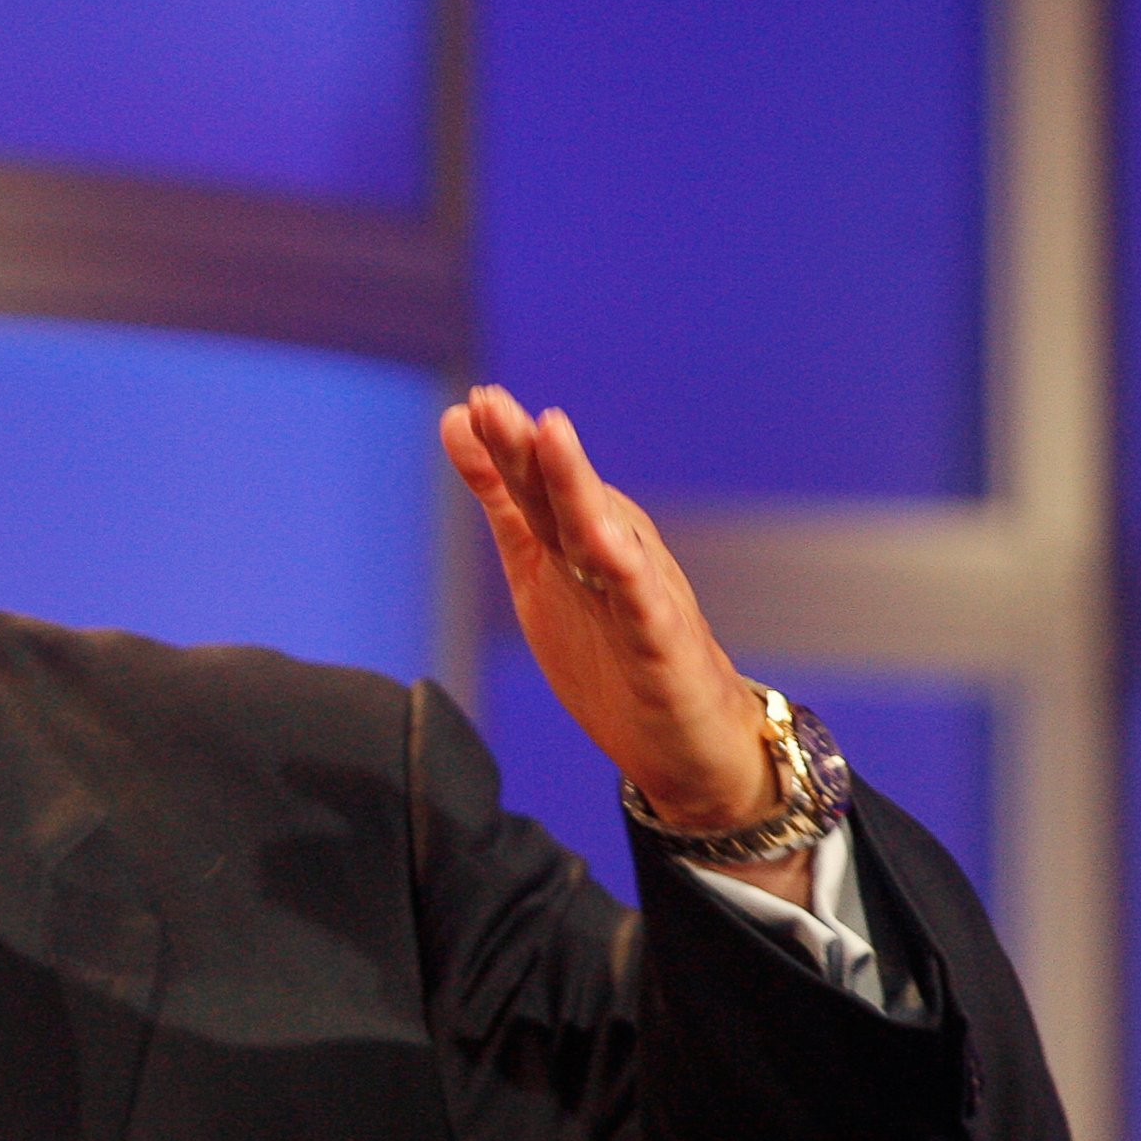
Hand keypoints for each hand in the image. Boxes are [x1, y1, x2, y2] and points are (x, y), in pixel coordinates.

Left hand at [441, 387, 810, 904]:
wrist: (684, 736)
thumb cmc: (610, 649)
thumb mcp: (539, 565)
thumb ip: (503, 498)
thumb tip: (456, 422)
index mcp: (576, 535)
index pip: (531, 485)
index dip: (500, 446)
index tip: (467, 404)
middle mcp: (609, 551)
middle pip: (562, 496)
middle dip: (529, 449)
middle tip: (493, 404)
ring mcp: (638, 592)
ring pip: (601, 531)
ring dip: (576, 483)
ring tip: (551, 435)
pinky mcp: (662, 640)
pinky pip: (642, 601)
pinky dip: (625, 568)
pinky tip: (605, 539)